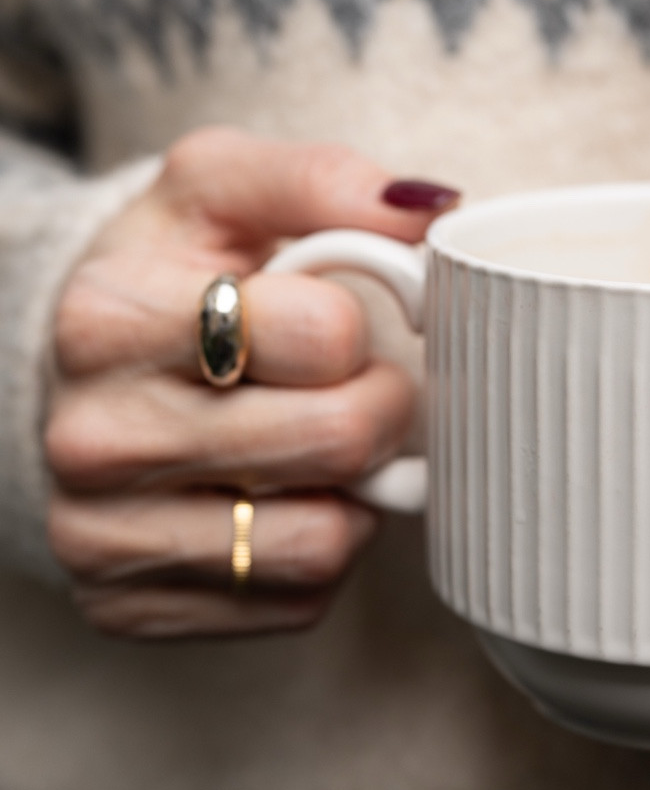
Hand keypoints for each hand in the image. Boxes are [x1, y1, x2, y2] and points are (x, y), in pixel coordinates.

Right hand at [45, 127, 456, 640]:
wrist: (77, 374)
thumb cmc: (168, 275)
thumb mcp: (219, 188)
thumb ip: (322, 179)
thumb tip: (432, 209)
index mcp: (107, 318)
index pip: (325, 334)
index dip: (359, 322)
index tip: (337, 318)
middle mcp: (92, 437)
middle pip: (338, 439)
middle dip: (382, 405)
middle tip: (361, 384)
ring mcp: (103, 536)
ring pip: (323, 540)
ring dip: (355, 489)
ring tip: (318, 439)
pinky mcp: (131, 610)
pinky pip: (298, 599)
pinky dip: (319, 546)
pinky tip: (282, 498)